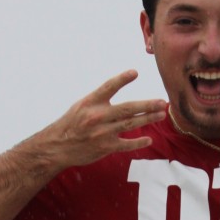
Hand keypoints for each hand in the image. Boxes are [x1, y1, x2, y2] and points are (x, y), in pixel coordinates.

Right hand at [46, 71, 166, 167]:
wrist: (57, 147)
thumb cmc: (71, 124)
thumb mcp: (81, 106)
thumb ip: (100, 100)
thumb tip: (118, 89)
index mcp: (90, 102)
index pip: (108, 87)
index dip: (121, 79)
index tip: (135, 72)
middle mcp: (98, 116)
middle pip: (127, 109)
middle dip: (147, 105)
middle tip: (162, 102)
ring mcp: (103, 133)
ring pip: (130, 124)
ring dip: (148, 119)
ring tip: (161, 114)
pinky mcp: (106, 147)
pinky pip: (126, 144)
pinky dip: (138, 142)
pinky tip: (149, 139)